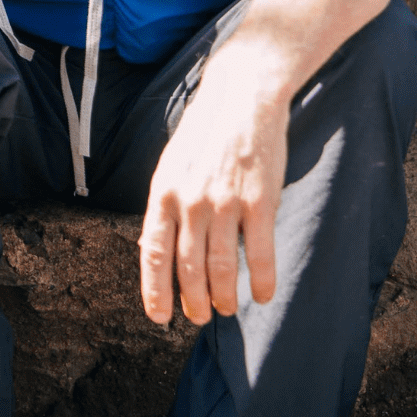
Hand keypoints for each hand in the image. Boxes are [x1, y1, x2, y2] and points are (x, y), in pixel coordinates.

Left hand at [138, 81, 287, 324]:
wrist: (240, 99)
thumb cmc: (202, 136)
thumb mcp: (170, 167)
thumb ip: (164, 207)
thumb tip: (153, 250)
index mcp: (163, 193)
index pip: (153, 253)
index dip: (155, 290)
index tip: (159, 317)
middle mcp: (190, 202)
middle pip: (188, 267)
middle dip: (192, 299)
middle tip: (198, 317)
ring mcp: (225, 202)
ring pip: (222, 267)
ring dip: (223, 296)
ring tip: (225, 310)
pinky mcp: (260, 201)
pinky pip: (260, 253)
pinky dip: (262, 281)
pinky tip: (263, 295)